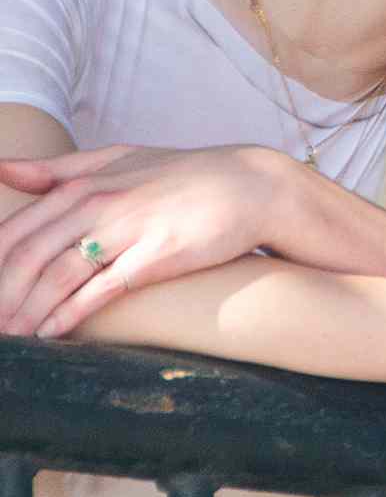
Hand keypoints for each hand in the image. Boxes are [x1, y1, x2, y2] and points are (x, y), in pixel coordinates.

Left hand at [0, 143, 287, 334]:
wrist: (250, 186)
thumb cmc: (182, 175)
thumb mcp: (117, 159)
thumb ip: (58, 170)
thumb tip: (1, 169)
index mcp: (82, 183)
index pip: (17, 230)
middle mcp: (98, 203)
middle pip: (29, 255)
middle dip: (3, 295)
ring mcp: (127, 228)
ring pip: (58, 273)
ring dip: (27, 311)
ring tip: (9, 337)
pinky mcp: (157, 255)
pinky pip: (103, 287)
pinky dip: (70, 312)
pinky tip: (50, 332)